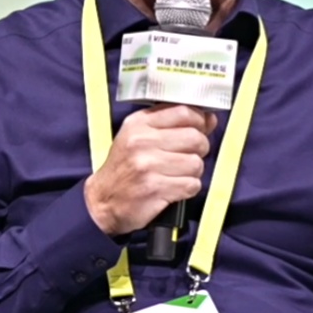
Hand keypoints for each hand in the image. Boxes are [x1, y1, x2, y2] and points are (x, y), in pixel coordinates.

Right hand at [84, 106, 218, 235]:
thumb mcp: (141, 137)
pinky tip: (173, 188)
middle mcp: (142, 141)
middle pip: (195, 138)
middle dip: (199, 150)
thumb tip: (210, 119)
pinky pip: (192, 185)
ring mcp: (147, 165)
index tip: (201, 129)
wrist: (102, 201)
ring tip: (176, 174)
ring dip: (193, 172)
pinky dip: (188, 188)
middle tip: (187, 157)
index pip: (183, 111)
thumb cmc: (127, 167)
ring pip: (196, 163)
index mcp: (139, 124)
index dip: (200, 121)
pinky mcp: (154, 188)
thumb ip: (175, 124)